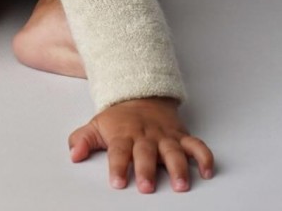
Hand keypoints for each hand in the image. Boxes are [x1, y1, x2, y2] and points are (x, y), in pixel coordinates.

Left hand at [68, 97, 214, 191]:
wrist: (141, 94)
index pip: (119, 151)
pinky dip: (204, 157)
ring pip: (174, 151)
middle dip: (147, 170)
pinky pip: (197, 145)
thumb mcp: (96, 125)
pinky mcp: (181, 136)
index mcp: (123, 135)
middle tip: (147, 187)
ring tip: (180, 185)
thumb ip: (82, 140)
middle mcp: (146, 136)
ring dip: (178, 168)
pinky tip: (207, 171)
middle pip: (146, 153)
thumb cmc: (118, 118)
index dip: (118, 166)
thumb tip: (74, 154)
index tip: (117, 182)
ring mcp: (165, 137)